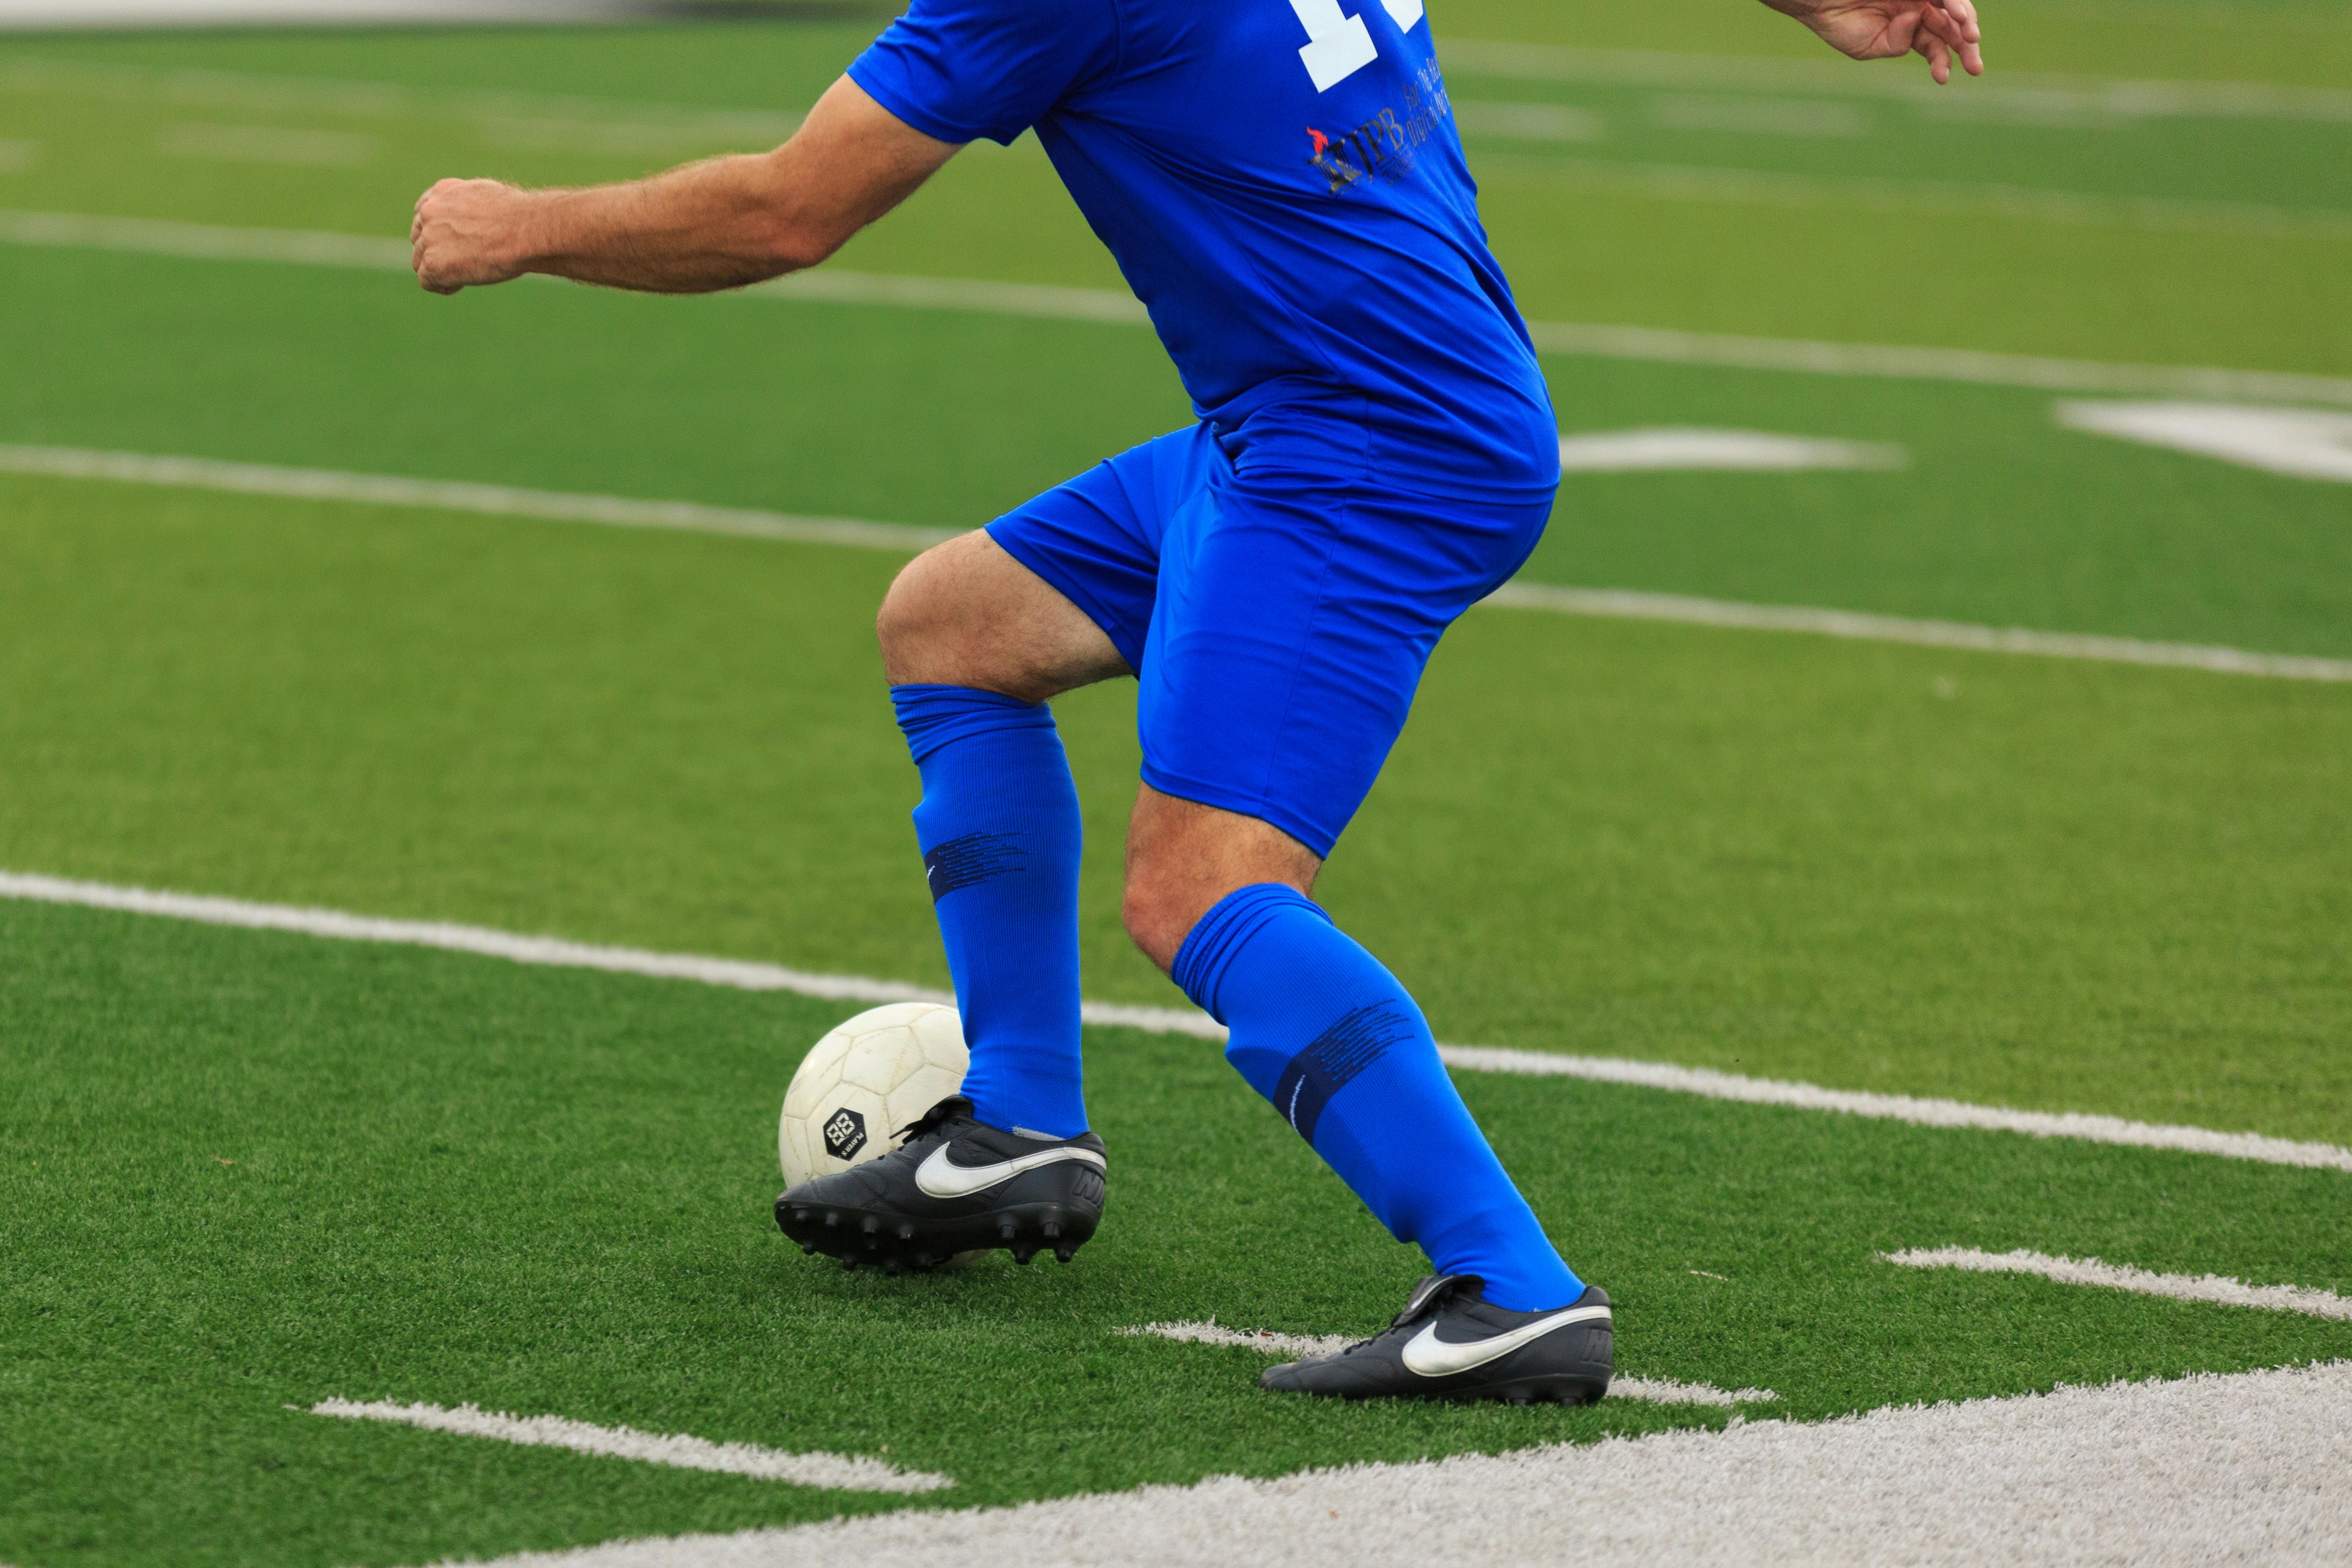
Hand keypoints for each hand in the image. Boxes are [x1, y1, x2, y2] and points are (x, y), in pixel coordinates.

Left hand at [411, 177, 535, 294]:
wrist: (524, 231)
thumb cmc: (518, 216)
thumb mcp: (487, 195)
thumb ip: (467, 204)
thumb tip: (471, 217)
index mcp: (441, 192)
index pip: (423, 214)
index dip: (437, 232)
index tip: (454, 243)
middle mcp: (429, 212)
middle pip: (419, 239)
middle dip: (437, 252)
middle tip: (464, 261)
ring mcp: (429, 238)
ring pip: (420, 261)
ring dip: (440, 270)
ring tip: (468, 272)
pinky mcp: (434, 264)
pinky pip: (427, 282)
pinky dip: (443, 286)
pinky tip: (463, 283)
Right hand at [1772, 0, 1984, 83]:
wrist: (1820, 1)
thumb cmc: (1839, 22)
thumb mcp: (1867, 48)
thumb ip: (1895, 45)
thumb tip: (1916, 24)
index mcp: (1909, 28)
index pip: (1936, 45)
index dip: (1944, 61)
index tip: (1942, 78)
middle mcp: (1919, 9)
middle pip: (1952, 27)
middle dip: (1966, 47)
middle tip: (1974, 66)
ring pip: (1953, 8)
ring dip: (1965, 23)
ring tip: (1971, 39)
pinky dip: (1953, 3)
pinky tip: (1959, 17)